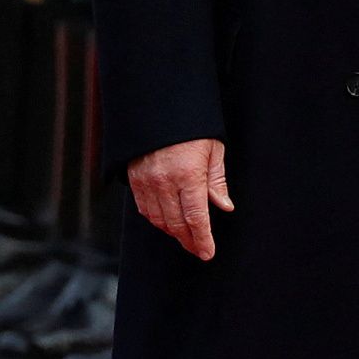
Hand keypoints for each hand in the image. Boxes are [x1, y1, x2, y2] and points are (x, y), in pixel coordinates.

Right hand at [128, 138, 234, 260]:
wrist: (157, 105)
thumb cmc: (190, 127)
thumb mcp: (212, 148)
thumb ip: (217, 180)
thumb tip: (224, 206)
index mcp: (188, 175)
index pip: (196, 218)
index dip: (202, 239)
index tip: (207, 253)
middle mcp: (164, 182)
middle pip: (176, 224)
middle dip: (188, 240)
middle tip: (198, 249)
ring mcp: (146, 182)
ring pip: (158, 220)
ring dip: (173, 232)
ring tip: (185, 237)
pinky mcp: (134, 179)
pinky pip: (144, 209)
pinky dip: (156, 219)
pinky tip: (167, 221)